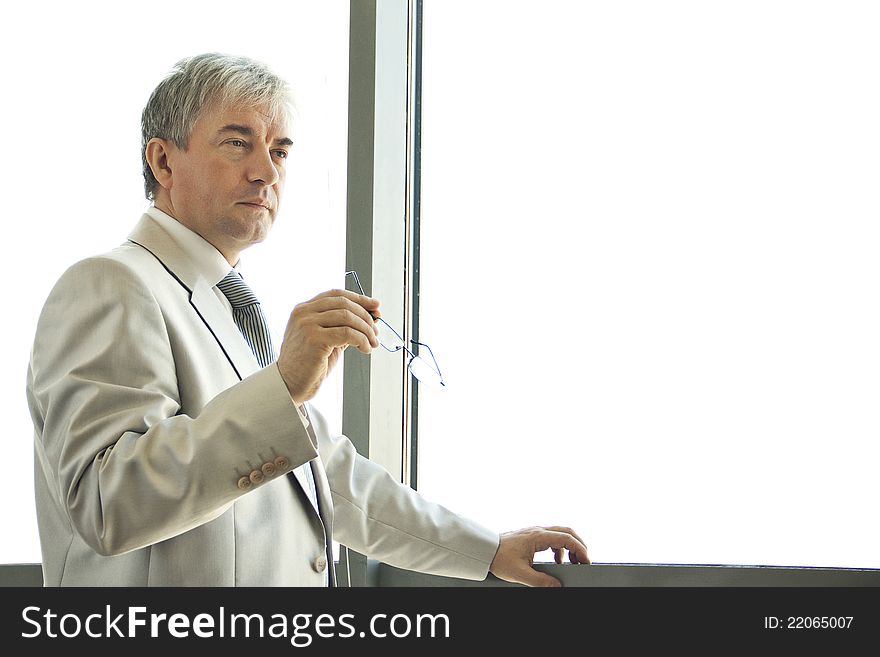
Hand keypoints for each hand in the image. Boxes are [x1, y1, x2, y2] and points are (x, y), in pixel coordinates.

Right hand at [277, 289, 380, 403]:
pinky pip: (347, 333)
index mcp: (304, 309)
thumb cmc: (309, 364)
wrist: (289, 385)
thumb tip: (371, 318)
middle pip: (344, 303)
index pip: (336, 295)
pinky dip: (361, 340)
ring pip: (347, 317)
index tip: (375, 306)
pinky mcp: (314, 339)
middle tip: (376, 330)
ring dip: (366, 330)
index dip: (359, 299)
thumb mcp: (327, 339)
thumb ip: (342, 326)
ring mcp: (307, 325)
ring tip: (372, 342)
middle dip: (365, 315)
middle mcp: (304, 313)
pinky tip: (365, 349)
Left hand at [489, 525, 589, 586]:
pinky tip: (557, 560)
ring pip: (560, 533)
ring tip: (571, 563)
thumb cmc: (499, 558)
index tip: (586, 561)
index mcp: (538, 536)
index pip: (567, 538)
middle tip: (583, 561)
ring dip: (569, 546)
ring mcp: (535, 531)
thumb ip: (540, 581)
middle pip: (567, 532)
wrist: (485, 549)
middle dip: (579, 545)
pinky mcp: (532, 535)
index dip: (580, 549)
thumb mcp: (520, 573)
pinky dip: (559, 547)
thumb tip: (557, 586)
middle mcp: (538, 530)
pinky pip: (552, 537)